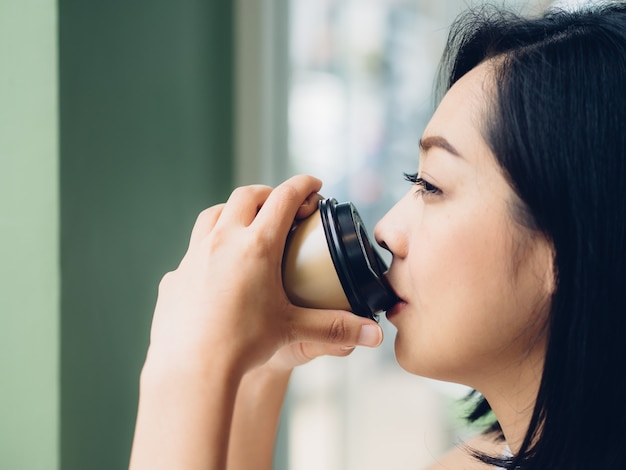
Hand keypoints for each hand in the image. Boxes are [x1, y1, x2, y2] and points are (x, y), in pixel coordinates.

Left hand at [144, 175, 382, 376]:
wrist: (191, 369)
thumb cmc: (243, 345)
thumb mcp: (294, 330)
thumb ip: (337, 329)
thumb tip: (375, 336)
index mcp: (257, 245)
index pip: (284, 198)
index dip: (303, 185)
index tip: (314, 185)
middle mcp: (222, 240)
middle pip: (246, 196)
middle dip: (268, 193)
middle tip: (282, 204)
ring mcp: (193, 255)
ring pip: (213, 214)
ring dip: (232, 211)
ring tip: (245, 224)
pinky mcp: (174, 275)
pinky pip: (193, 250)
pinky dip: (208, 247)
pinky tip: (216, 269)